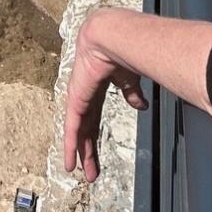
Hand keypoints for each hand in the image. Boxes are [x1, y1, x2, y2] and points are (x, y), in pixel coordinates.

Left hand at [62, 15, 149, 182]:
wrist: (111, 38)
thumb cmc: (122, 52)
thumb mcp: (128, 78)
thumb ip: (131, 92)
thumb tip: (141, 106)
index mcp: (94, 90)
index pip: (93, 118)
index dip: (93, 135)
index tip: (94, 149)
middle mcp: (83, 96)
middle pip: (85, 129)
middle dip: (87, 150)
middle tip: (89, 170)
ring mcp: (77, 99)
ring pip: (78, 133)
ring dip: (80, 154)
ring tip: (81, 172)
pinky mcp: (75, 101)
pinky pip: (72, 129)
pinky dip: (70, 147)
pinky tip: (69, 162)